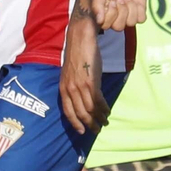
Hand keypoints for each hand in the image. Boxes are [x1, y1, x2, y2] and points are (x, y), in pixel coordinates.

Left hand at [60, 20, 108, 134]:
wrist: (81, 38)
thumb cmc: (77, 54)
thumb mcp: (71, 73)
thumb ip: (74, 85)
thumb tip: (81, 97)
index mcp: (63, 88)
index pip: (68, 111)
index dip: (75, 123)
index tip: (82, 131)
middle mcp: (70, 89)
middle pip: (80, 113)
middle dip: (89, 124)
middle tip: (97, 130)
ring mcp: (80, 87)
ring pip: (90, 109)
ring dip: (99, 118)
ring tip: (105, 122)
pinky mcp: (91, 82)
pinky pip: (98, 101)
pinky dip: (104, 108)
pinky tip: (108, 111)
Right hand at [92, 0, 146, 31]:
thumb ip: (97, 5)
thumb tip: (99, 21)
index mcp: (104, 15)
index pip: (106, 26)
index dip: (110, 15)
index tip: (112, 2)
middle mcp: (116, 18)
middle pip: (118, 27)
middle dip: (121, 12)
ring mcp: (128, 17)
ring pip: (130, 23)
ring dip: (130, 8)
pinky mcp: (139, 14)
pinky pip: (141, 19)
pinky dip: (139, 9)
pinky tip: (134, 0)